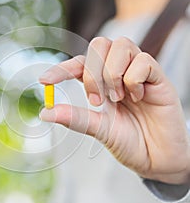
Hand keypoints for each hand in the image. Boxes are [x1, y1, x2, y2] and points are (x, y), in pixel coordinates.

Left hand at [39, 37, 189, 184]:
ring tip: (119, 98)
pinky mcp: (158, 77)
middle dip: (92, 72)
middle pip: (99, 44)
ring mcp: (138, 71)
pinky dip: (134, 78)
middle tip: (96, 101)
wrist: (157, 158)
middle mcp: (117, 72)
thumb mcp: (98, 129)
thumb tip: (45, 112)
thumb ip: (75, 118)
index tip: (44, 81)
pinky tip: (138, 96)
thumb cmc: (128, 141)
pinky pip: (143, 60)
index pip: (78, 64)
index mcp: (100, 82)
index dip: (61, 69)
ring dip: (112, 73)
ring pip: (120, 45)